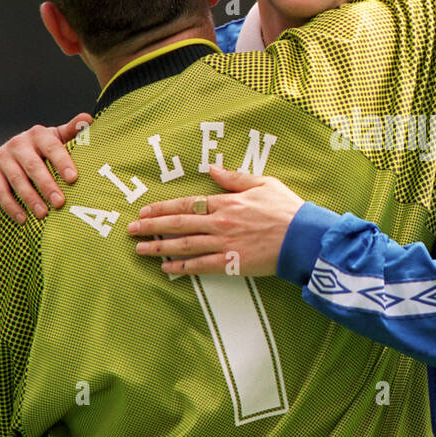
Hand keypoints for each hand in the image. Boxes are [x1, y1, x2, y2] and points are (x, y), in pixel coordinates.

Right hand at [0, 112, 92, 221]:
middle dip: (47, 185)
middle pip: (33, 166)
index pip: (52, 147)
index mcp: (39, 134)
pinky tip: (23, 218)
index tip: (73, 178)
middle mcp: (19, 144)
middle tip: (60, 202)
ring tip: (43, 213)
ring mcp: (4, 158)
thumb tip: (88, 118)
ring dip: (30, 198)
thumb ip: (73, 130)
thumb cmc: (45, 147)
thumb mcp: (59, 137)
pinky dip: (11, 206)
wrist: (17, 150)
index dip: (62, 162)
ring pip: (17, 179)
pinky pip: (0, 191)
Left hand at [128, 165, 304, 276]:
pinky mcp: (231, 263)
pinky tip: (166, 268)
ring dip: (159, 247)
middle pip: (178, 224)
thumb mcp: (263, 183)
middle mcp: (219, 222)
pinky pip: (201, 266)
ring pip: (184, 245)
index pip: (186, 204)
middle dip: (152, 226)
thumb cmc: (287, 209)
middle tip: (132, 230)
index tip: (145, 210)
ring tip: (140, 249)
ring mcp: (224, 244)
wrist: (303, 237)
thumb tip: (212, 168)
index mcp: (226, 202)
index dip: (163, 208)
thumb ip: (234, 177)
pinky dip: (182, 267)